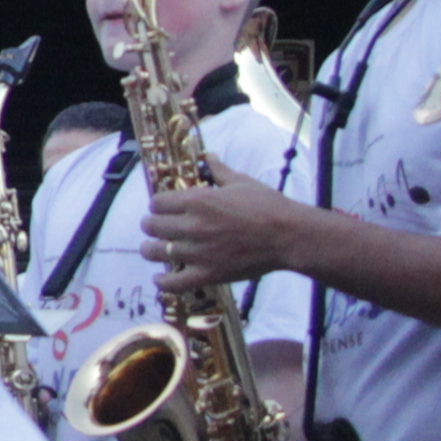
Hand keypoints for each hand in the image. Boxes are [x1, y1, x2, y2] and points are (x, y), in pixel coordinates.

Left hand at [142, 176, 314, 295]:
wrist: (288, 236)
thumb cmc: (267, 206)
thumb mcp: (241, 181)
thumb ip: (218, 170)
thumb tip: (208, 157)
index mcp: (197, 201)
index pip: (157, 203)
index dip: (158, 205)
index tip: (163, 208)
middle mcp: (192, 226)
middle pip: (151, 226)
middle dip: (152, 225)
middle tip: (157, 227)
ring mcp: (198, 252)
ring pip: (156, 252)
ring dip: (152, 250)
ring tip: (155, 249)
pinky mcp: (208, 274)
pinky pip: (174, 283)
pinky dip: (163, 282)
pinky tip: (161, 278)